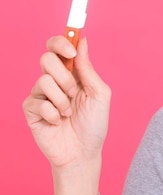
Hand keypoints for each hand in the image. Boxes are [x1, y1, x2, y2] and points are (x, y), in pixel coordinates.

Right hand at [22, 36, 110, 194]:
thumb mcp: (99, 94)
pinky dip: (53, 113)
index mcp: (72, 73)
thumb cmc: (94, 124)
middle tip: (74, 93)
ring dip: (61, 99)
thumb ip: (89, 69)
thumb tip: (83, 42)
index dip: (61, 42)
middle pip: (47, 58)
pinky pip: (38, 102)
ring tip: (68, 113)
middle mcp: (54, 80)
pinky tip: (57, 122)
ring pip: (43, 80)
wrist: (83, 152)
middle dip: (64, 76)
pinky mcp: (31, 110)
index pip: (58, 47)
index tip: (71, 50)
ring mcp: (40, 94)